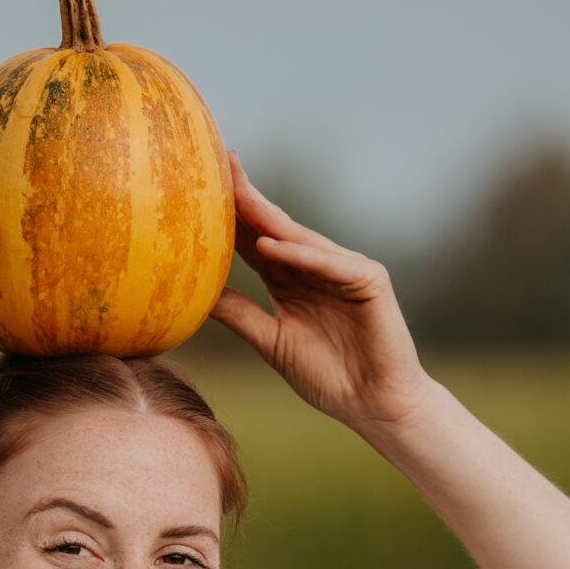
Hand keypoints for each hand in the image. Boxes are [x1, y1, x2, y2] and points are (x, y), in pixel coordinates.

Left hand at [210, 158, 430, 437]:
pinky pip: (330, 263)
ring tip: (235, 193)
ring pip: (300, 239)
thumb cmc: (328, 378)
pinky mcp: (370, 279)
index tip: (197, 191)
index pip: (253, 240)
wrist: (374, 405)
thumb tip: (195, 295)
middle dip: (246, 198)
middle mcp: (316, 266)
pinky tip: (269, 246)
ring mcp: (344, 269)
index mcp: (290, 279)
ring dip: (268, 217)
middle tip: (218, 163)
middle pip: (274, 227)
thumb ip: (239, 313)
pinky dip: (301, 256)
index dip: (229, 216)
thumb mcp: (271, 341)